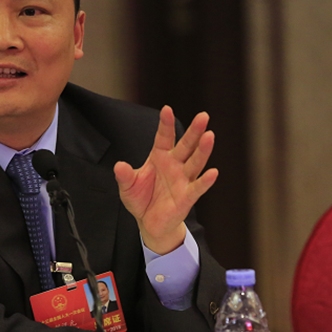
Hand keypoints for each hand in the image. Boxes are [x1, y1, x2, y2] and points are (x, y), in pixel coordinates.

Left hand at [113, 106, 217, 254]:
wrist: (149, 222)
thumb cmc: (141, 199)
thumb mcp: (127, 187)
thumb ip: (124, 176)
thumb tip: (119, 166)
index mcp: (159, 156)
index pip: (164, 137)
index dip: (165, 124)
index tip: (166, 109)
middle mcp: (174, 165)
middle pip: (186, 145)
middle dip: (194, 131)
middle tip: (203, 116)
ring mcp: (182, 180)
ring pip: (195, 162)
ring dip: (202, 150)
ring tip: (210, 135)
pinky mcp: (187, 197)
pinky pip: (197, 187)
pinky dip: (205, 181)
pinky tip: (213, 172)